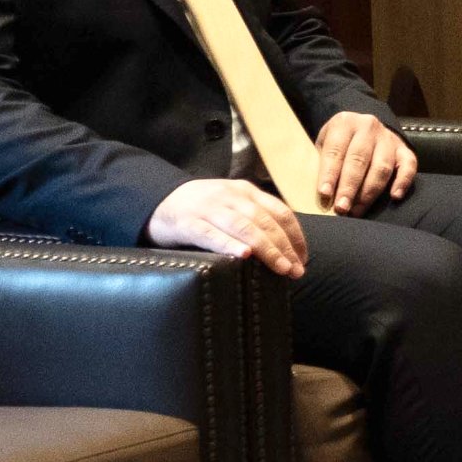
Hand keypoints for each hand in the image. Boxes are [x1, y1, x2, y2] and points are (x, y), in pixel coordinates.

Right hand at [150, 177, 308, 277]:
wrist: (157, 200)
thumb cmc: (202, 210)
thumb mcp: (232, 205)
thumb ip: (255, 218)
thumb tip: (286, 248)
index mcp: (246, 191)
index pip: (280, 212)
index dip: (296, 236)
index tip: (303, 258)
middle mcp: (230, 196)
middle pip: (265, 221)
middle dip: (285, 247)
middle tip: (296, 270)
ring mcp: (208, 207)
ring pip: (243, 226)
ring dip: (266, 249)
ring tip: (280, 268)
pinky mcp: (187, 222)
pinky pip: (210, 233)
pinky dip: (228, 244)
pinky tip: (243, 255)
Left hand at [315, 111, 417, 213]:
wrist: (360, 128)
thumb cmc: (337, 144)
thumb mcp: (322, 145)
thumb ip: (319, 165)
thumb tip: (318, 195)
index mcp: (343, 123)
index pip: (335, 151)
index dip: (329, 175)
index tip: (325, 195)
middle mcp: (368, 127)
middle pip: (359, 160)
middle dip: (349, 187)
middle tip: (342, 209)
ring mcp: (388, 138)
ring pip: (381, 166)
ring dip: (369, 192)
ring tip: (358, 211)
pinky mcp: (403, 149)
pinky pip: (408, 165)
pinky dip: (403, 181)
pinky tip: (394, 196)